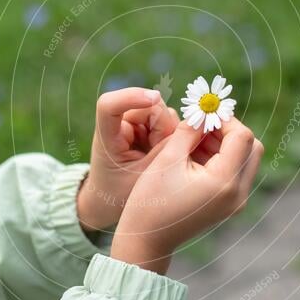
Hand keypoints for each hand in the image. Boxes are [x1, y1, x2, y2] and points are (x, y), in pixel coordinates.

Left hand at [76, 87, 179, 231]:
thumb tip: (192, 123)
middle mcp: (118, 126)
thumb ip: (167, 149)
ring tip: (159, 158)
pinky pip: (166, 122)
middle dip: (164, 127)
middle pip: (148, 107)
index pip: (108, 106)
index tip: (154, 99)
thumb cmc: (122, 194)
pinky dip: (170, 135)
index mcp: (107, 139)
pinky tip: (163, 153)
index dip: (130, 96)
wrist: (111, 203)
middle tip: (162, 154)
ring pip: (161, 113)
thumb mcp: (147, 176)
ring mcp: (132, 125)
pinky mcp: (144, 128)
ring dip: (168, 133)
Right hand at [110, 116, 263, 273]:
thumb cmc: (151, 200)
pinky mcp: (229, 204)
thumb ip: (189, 130)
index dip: (225, 119)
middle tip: (203, 123)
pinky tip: (195, 153)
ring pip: (245, 158)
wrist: (146, 240)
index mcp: (224, 182)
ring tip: (194, 138)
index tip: (205, 111)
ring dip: (224, 142)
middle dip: (228, 130)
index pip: (242, 137)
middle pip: (251, 147)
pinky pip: (235, 172)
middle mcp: (237, 194)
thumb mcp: (167, 158)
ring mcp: (236, 202)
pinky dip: (221, 157)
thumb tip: (203, 112)